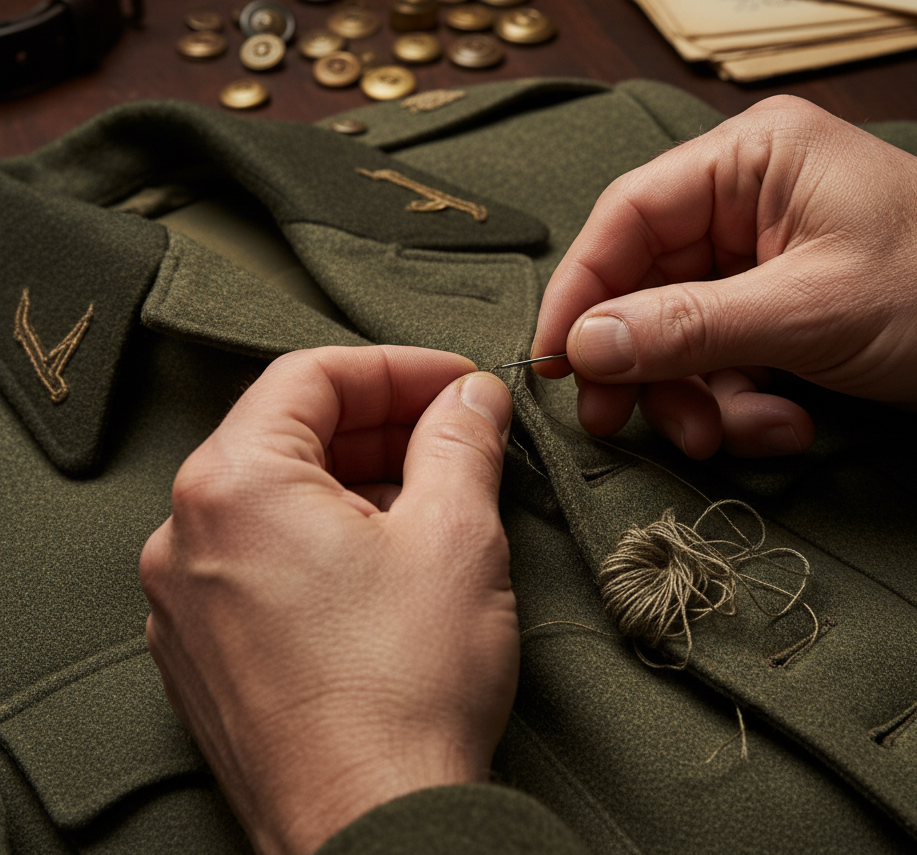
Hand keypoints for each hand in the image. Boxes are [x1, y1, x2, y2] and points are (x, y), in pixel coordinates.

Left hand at [140, 346, 516, 854]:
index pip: (313, 376)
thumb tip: (471, 396)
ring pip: (278, 497)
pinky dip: (324, 536)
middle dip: (384, 423)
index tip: (459, 384)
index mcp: (233, 485)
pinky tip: (388, 558)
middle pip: (290, 433)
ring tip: (435, 495)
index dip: (399, 368)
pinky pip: (262, 557)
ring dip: (358, 479)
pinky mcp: (203, 652)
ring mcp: (184, 600)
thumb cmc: (408, 685)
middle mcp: (185, 535)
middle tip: (457, 432)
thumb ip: (460, 438)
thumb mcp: (456, 533)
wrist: (372, 830)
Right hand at [533, 96, 916, 458]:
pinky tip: (782, 426)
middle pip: (645, 283)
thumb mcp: (810, 310)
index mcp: (749, 160)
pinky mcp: (776, 311)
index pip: (629, 216)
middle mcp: (743, 202)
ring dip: (695, 397)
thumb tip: (585, 345)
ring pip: (678, 334)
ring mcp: (758, 260)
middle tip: (622, 423)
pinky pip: (721, 361)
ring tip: (731, 437)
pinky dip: (737, 404)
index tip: (555, 358)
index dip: (582, 288)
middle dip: (641, 362)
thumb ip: (688, 328)